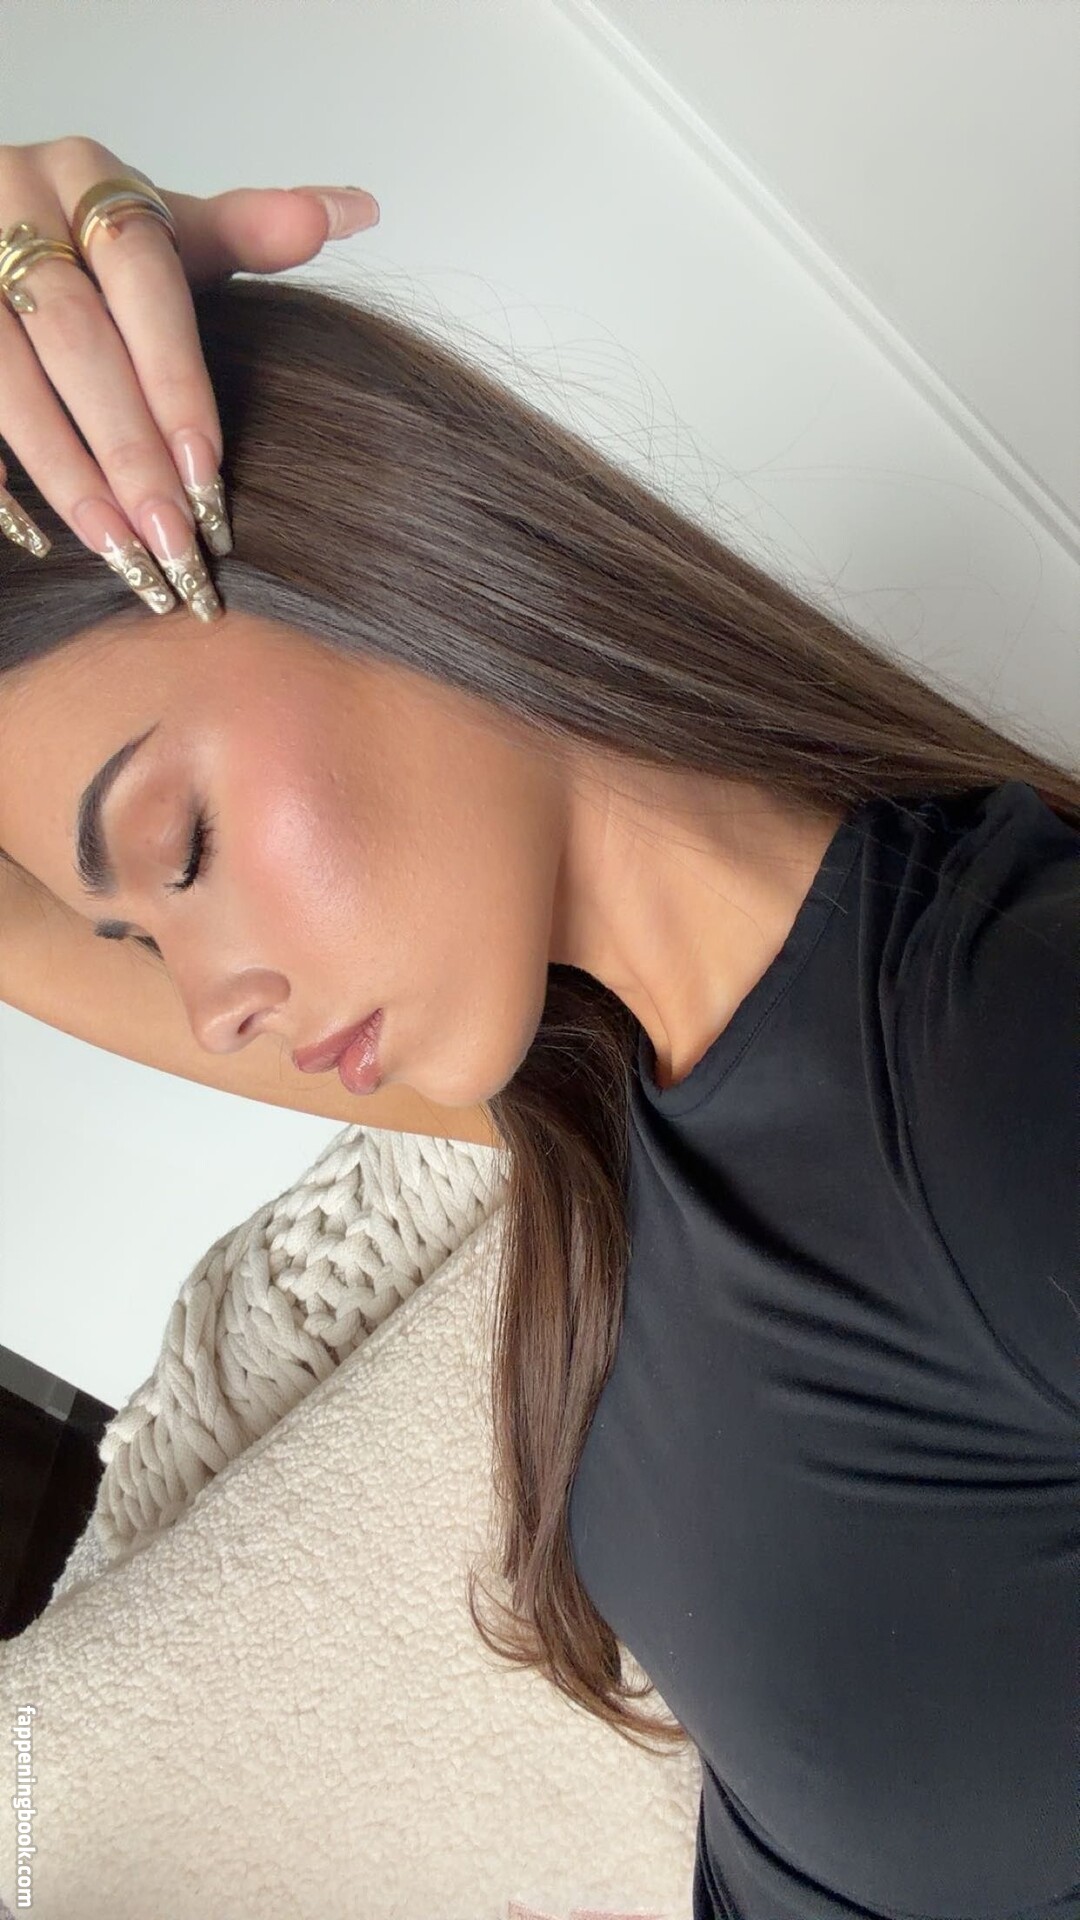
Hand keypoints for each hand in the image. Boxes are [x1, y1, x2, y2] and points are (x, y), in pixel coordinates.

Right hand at [0, 134, 378, 618]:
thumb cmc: (91, 237)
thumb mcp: (167, 226)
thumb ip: (249, 229)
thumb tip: (359, 212)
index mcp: (88, 178)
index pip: (143, 279)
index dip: (175, 376)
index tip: (207, 469)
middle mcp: (12, 202)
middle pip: (76, 340)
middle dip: (127, 447)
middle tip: (172, 538)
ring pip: (5, 379)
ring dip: (63, 470)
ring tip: (115, 547)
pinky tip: (32, 534)